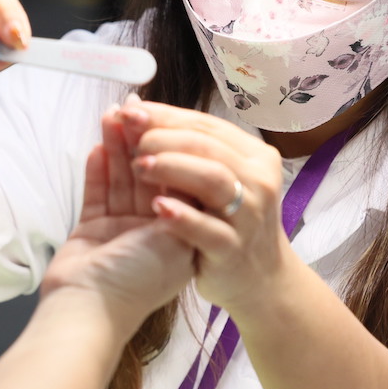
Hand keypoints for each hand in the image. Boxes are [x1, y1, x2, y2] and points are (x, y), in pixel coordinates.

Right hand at [40, 105, 194, 337]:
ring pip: (123, 178)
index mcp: (182, 235)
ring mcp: (122, 228)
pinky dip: (98, 169)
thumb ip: (185, 204)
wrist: (88, 308)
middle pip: (152, 175)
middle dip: (144, 143)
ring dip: (118, 148)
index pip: (183, 182)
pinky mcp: (94, 228)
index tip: (166, 124)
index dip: (176, 151)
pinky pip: (97, 192)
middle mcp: (154, 229)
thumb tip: (197, 168)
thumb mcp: (176, 241)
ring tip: (113, 117)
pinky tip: (98, 145)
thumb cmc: (136, 283)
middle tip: (135, 111)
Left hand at [118, 98, 291, 315]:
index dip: (164, 115)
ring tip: (139, 165)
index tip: (129, 110)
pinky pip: (208, 230)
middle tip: (131, 139)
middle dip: (164, 137)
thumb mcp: (215, 180)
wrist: (258, 278)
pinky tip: (158, 207)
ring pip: (212, 180)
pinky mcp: (233, 250)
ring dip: (172, 167)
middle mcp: (255, 180)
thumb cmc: (228, 221)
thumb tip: (135, 110)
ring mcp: (248, 216)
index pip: (205, 125)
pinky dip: (182, 217)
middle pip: (207, 146)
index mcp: (252, 155)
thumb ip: (186, 149)